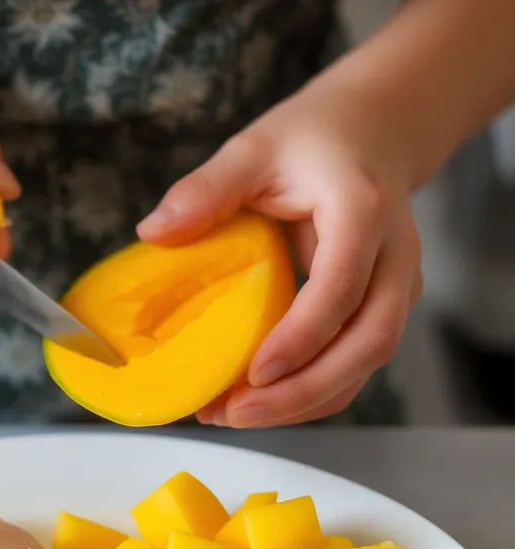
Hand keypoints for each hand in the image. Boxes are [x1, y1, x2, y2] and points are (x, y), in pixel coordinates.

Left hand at [137, 75, 422, 426]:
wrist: (373, 131)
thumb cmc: (311, 140)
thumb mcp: (253, 149)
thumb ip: (206, 189)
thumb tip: (151, 233)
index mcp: (363, 213)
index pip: (341, 287)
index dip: (301, 337)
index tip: (255, 373)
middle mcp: (395, 257)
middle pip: (370, 342)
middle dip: (304, 390)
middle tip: (236, 414)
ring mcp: (396, 287)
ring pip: (367, 363)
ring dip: (306, 401)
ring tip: (235, 416)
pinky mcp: (382, 308)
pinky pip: (355, 363)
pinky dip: (312, 392)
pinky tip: (259, 403)